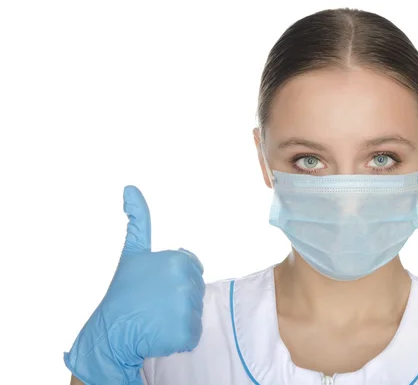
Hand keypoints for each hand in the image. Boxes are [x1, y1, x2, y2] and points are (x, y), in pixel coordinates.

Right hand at [64, 186, 204, 384]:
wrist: (110, 332)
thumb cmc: (122, 293)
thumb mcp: (133, 252)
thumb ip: (138, 220)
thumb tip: (130, 188)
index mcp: (178, 260)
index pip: (193, 270)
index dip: (174, 281)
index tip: (154, 287)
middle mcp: (185, 281)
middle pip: (196, 291)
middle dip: (179, 299)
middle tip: (154, 304)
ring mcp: (186, 308)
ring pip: (195, 312)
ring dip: (179, 319)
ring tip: (155, 319)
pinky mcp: (186, 332)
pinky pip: (193, 334)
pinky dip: (180, 338)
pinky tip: (160, 333)